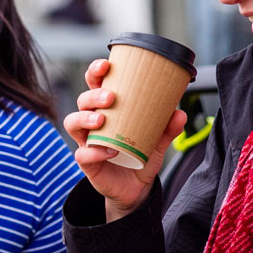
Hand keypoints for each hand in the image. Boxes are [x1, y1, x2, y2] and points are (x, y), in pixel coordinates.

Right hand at [62, 59, 186, 221]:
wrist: (137, 187)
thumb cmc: (141, 155)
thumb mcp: (158, 140)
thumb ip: (168, 127)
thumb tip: (179, 113)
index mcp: (108, 109)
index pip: (95, 84)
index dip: (95, 72)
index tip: (105, 65)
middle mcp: (93, 122)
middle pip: (82, 100)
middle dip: (93, 95)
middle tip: (111, 97)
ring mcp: (87, 141)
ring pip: (72, 122)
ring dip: (85, 117)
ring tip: (102, 119)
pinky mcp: (87, 162)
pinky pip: (82, 153)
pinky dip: (94, 151)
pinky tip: (109, 151)